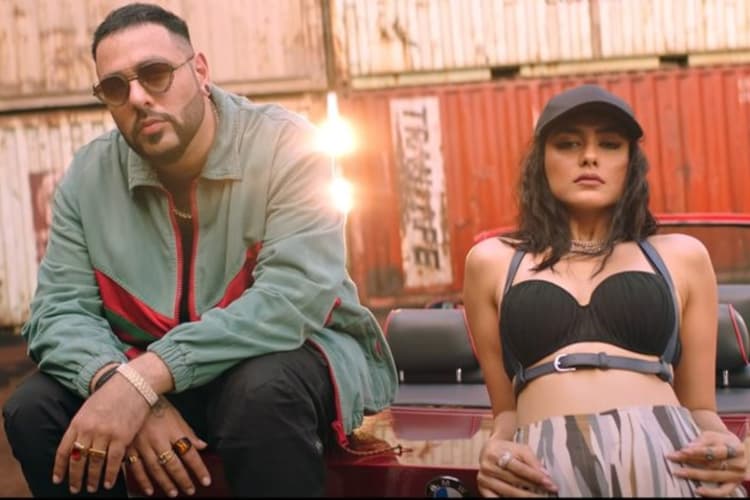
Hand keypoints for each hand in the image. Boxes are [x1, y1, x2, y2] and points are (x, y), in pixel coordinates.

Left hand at [52, 375, 151, 493]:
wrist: (134, 383)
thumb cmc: (112, 394)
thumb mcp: (89, 408)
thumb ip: (82, 426)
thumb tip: (76, 445)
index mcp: (78, 422)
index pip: (63, 450)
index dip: (59, 468)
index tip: (58, 480)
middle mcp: (89, 430)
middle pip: (77, 460)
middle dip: (75, 478)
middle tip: (75, 489)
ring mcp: (106, 434)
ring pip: (94, 463)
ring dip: (92, 479)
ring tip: (91, 488)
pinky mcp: (122, 437)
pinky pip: (113, 462)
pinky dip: (110, 475)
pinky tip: (109, 483)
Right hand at [123, 397, 210, 496]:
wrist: (134, 394)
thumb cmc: (158, 406)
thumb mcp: (177, 416)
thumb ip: (189, 433)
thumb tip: (202, 446)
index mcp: (173, 431)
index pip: (189, 453)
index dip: (198, 468)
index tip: (205, 480)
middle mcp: (159, 440)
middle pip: (173, 464)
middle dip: (183, 479)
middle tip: (190, 490)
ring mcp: (143, 445)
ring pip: (156, 469)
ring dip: (165, 483)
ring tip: (173, 493)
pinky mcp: (129, 448)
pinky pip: (136, 468)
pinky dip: (143, 481)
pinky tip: (150, 490)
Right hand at [477, 435, 557, 496]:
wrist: (489, 450)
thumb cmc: (506, 450)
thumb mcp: (520, 449)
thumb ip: (532, 461)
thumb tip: (545, 475)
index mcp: (496, 453)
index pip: (519, 467)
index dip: (535, 476)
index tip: (548, 483)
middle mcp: (488, 466)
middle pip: (514, 480)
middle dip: (533, 487)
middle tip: (547, 492)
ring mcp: (484, 479)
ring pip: (508, 491)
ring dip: (525, 496)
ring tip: (537, 496)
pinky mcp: (482, 488)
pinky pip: (496, 498)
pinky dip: (508, 499)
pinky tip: (520, 499)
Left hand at [666, 430, 746, 496]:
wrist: (732, 450)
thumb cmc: (718, 442)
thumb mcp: (711, 437)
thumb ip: (701, 442)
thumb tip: (688, 448)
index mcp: (737, 449)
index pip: (716, 451)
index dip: (699, 451)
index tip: (683, 450)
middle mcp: (739, 464)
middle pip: (712, 464)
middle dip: (691, 460)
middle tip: (673, 458)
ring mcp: (737, 476)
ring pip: (714, 476)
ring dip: (694, 474)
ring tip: (678, 472)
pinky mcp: (733, 486)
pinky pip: (723, 492)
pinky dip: (711, 493)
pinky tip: (697, 490)